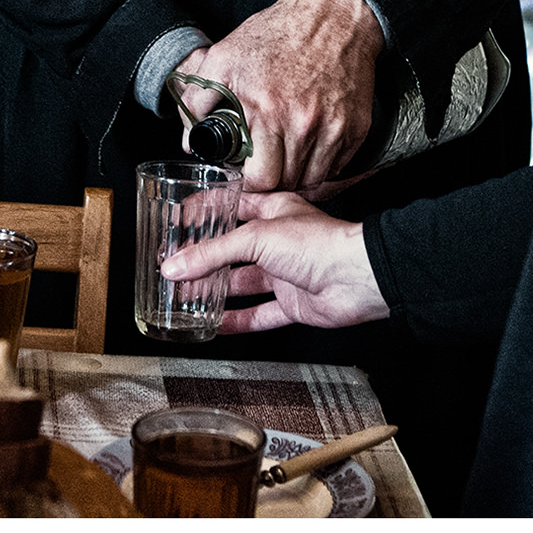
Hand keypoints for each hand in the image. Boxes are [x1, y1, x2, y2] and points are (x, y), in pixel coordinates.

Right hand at [160, 190, 388, 333]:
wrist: (357, 278)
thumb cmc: (320, 243)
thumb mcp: (256, 238)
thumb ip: (213, 253)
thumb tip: (177, 264)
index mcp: (273, 211)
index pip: (231, 207)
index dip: (205, 213)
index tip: (178, 223)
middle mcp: (278, 241)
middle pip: (233, 250)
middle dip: (204, 260)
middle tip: (176, 267)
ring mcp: (285, 273)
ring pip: (243, 283)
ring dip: (216, 292)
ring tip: (186, 298)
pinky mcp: (292, 303)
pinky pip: (260, 314)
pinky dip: (238, 321)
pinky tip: (217, 325)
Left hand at [173, 0, 380, 192]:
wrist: (335, 15)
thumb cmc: (280, 33)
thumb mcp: (225, 57)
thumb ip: (200, 99)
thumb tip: (191, 140)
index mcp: (267, 110)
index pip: (260, 179)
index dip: (249, 182)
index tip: (246, 173)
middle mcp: (303, 125)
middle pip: (287, 184)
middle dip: (273, 180)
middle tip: (265, 166)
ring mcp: (333, 129)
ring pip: (313, 179)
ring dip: (297, 174)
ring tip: (286, 155)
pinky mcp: (355, 128)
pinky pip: (337, 166)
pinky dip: (322, 163)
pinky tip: (309, 145)